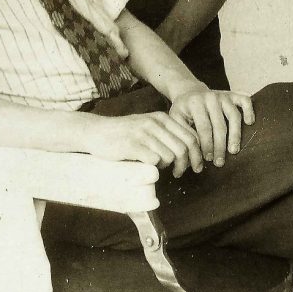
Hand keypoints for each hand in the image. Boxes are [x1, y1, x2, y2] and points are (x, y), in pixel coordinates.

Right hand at [91, 111, 210, 176]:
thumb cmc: (123, 133)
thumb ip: (166, 133)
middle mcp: (154, 123)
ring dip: (168, 167)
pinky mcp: (132, 146)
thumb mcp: (147, 125)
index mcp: (162, 118)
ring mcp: (143, 134)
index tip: (195, 165)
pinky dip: (155, 167)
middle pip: (184, 148)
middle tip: (179, 173)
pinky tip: (148, 166)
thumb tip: (189, 152)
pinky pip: (154, 161)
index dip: (197, 154)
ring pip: (170, 156)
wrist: (95, 132)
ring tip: (160, 168)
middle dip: (186, 164)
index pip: (191, 136)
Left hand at [168, 88, 254, 166]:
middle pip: (219, 125)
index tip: (208, 159)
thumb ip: (184, 134)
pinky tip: (250, 123)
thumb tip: (194, 157)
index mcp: (194, 103)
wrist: (189, 92)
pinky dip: (249, 110)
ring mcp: (223, 95)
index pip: (204, 128)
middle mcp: (210, 97)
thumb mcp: (176, 119)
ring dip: (235, 135)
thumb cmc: (183, 111)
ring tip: (234, 151)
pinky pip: (245, 100)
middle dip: (220, 146)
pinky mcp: (232, 95)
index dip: (207, 145)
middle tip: (220, 162)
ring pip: (234, 115)